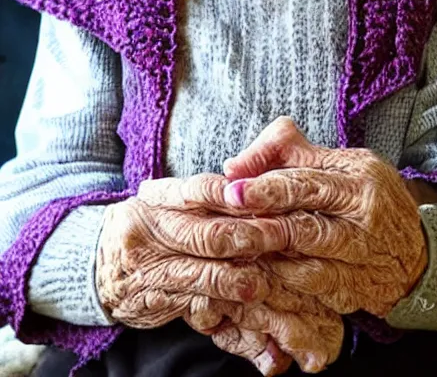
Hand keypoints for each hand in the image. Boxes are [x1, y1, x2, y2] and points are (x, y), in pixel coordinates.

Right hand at [96, 179, 342, 374]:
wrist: (95, 264)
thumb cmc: (144, 227)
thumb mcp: (162, 203)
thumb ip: (201, 200)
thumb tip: (248, 192)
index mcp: (156, 201)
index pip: (199, 190)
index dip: (233, 196)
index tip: (265, 197)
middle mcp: (149, 232)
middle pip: (206, 234)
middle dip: (248, 236)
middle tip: (280, 236)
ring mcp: (148, 269)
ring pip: (200, 275)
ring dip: (235, 279)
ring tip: (261, 282)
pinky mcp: (152, 301)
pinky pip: (192, 305)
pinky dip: (221, 306)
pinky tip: (244, 307)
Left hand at [155, 118, 427, 317]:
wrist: (416, 252)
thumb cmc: (365, 195)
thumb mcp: (336, 161)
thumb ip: (286, 151)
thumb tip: (236, 165)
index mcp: (360, 183)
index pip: (306, 185)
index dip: (265, 189)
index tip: (231, 191)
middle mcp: (365, 224)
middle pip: (304, 230)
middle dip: (259, 230)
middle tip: (224, 230)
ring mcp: (361, 263)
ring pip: (306, 267)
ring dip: (266, 263)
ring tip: (232, 256)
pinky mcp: (354, 292)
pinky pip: (312, 293)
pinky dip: (281, 287)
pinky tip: (255, 280)